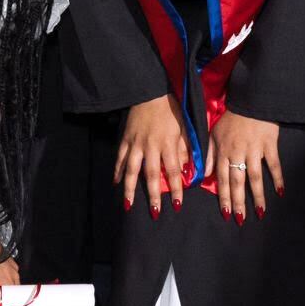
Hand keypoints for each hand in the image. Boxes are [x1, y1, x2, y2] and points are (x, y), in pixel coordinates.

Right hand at [116, 96, 190, 217]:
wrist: (151, 93)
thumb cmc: (171, 111)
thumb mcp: (184, 127)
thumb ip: (186, 148)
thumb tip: (189, 169)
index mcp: (168, 143)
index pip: (174, 170)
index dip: (176, 188)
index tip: (178, 205)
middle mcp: (151, 146)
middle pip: (151, 174)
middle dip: (153, 195)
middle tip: (155, 212)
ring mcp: (136, 144)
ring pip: (132, 170)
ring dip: (130, 189)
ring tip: (128, 205)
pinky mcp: (125, 140)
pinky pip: (120, 158)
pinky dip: (117, 171)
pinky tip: (115, 183)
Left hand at [207, 109, 283, 222]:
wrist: (250, 100)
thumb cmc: (231, 118)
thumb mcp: (214, 134)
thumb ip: (209, 155)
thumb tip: (202, 175)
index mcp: (224, 152)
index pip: (223, 179)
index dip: (224, 197)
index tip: (225, 213)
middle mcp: (238, 153)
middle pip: (238, 182)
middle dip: (238, 202)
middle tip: (240, 219)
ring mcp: (254, 150)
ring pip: (255, 177)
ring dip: (257, 195)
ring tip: (260, 212)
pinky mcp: (269, 144)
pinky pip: (274, 164)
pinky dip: (277, 178)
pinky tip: (280, 192)